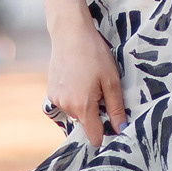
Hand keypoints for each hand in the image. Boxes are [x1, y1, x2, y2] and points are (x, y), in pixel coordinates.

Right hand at [45, 24, 127, 149]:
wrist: (70, 33)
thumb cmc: (94, 54)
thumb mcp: (111, 81)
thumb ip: (116, 108)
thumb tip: (121, 129)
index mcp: (82, 106)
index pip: (94, 137)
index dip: (105, 133)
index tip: (112, 123)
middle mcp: (66, 107)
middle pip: (85, 123)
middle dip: (96, 114)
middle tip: (102, 91)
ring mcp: (55, 100)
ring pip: (76, 113)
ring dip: (84, 104)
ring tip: (89, 81)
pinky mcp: (50, 92)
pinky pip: (66, 103)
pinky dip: (74, 97)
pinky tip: (79, 79)